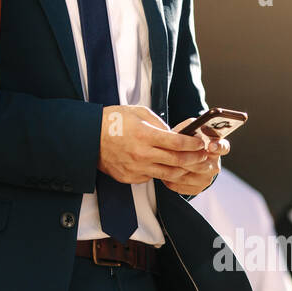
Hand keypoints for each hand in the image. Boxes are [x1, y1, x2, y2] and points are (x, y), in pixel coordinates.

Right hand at [98, 105, 226, 194]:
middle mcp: (141, 154)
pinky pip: (152, 177)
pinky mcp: (130, 177)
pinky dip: (162, 173)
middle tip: (203, 157)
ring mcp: (136, 168)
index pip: (177, 143)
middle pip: (176, 161)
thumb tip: (175, 134)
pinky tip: (168, 168)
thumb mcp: (138, 113)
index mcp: (144, 135)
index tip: (201, 144)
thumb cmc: (113, 121)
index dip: (192, 144)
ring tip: (191, 165)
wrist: (89, 137)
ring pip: (167, 174)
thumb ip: (159, 124)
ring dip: (182, 170)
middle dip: (194, 159)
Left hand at [167, 115, 228, 195]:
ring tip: (163, 162)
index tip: (211, 145)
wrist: (184, 158)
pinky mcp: (197, 189)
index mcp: (216, 148)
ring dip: (175, 170)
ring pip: (188, 176)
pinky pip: (181, 186)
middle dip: (187, 159)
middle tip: (175, 154)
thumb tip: (190, 128)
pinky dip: (170, 179)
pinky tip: (164, 171)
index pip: (223, 147)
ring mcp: (206, 179)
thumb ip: (190, 127)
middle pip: (202, 165)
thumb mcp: (188, 130)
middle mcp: (214, 165)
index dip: (218, 146)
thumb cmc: (186, 141)